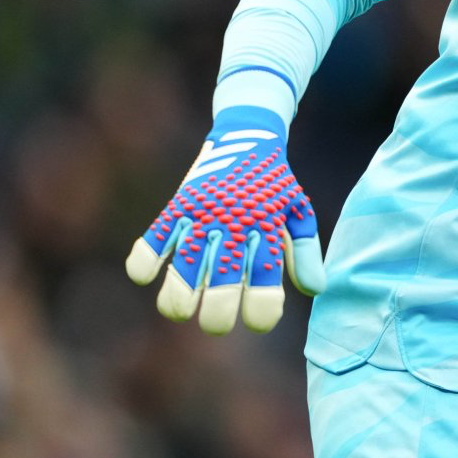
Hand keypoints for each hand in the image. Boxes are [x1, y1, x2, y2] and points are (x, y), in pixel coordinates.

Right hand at [125, 106, 325, 333]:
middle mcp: (233, 226)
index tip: (257, 320)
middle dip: (216, 318)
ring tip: (181, 310)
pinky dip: (142, 264)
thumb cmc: (274, 184)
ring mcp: (202, 217)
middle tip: (217, 323)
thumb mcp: (298, 211)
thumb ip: (306, 252)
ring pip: (181, 274)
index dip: (260, 313)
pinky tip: (147, 275)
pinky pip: (150, 242)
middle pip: (219, 288)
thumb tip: (315, 290)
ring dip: (176, 302)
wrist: (247, 134)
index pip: (264, 284)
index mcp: (267, 230)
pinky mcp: (177, 207)